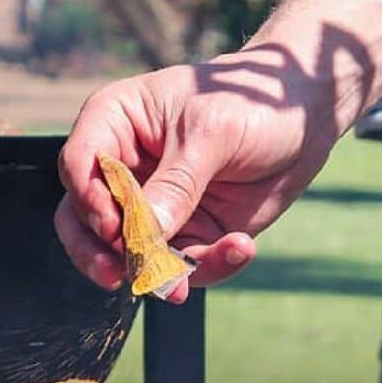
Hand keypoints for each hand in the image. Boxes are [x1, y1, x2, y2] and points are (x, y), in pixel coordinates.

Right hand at [56, 49, 340, 302]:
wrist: (303, 115)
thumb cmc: (248, 100)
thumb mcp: (213, 131)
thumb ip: (176, 184)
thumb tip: (144, 235)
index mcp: (113, 123)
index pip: (78, 165)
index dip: (88, 199)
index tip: (114, 226)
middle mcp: (121, 168)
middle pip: (80, 219)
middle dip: (98, 252)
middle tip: (120, 274)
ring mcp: (147, 206)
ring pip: (123, 253)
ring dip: (154, 272)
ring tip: (184, 282)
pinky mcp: (181, 233)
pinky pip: (176, 265)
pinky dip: (204, 267)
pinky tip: (240, 246)